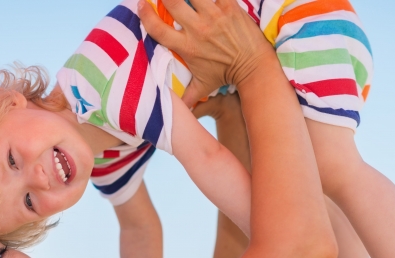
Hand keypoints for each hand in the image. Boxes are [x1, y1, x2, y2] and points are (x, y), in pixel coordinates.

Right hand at [137, 0, 273, 106]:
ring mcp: (213, 15)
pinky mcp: (229, 6)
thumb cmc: (226, 75)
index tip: (142, 5)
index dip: (146, 15)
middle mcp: (197, 29)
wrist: (253, 66)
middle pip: (171, 1)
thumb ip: (186, 96)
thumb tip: (177, 110)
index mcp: (186, 46)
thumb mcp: (203, 86)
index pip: (158, 29)